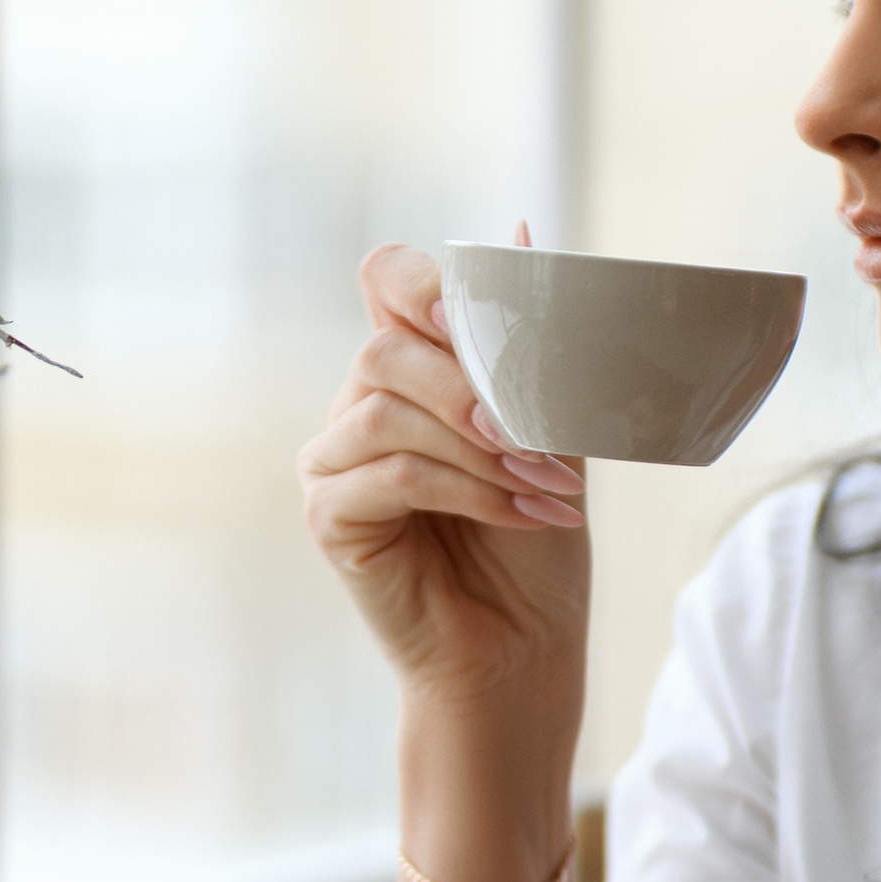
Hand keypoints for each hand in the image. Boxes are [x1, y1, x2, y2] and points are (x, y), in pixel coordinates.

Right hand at [299, 242, 590, 708]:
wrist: (522, 647)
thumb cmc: (536, 544)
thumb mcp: (551, 434)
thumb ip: (534, 352)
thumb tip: (527, 235)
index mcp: (411, 367)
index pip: (387, 279)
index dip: (422, 284)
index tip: (475, 318)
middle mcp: (361, 402)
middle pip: (384, 346)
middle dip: (470, 386)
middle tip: (536, 439)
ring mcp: (335, 458)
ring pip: (385, 411)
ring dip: (477, 447)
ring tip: (543, 485)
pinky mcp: (329, 515)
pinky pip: (389, 475)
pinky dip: (466, 490)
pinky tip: (523, 512)